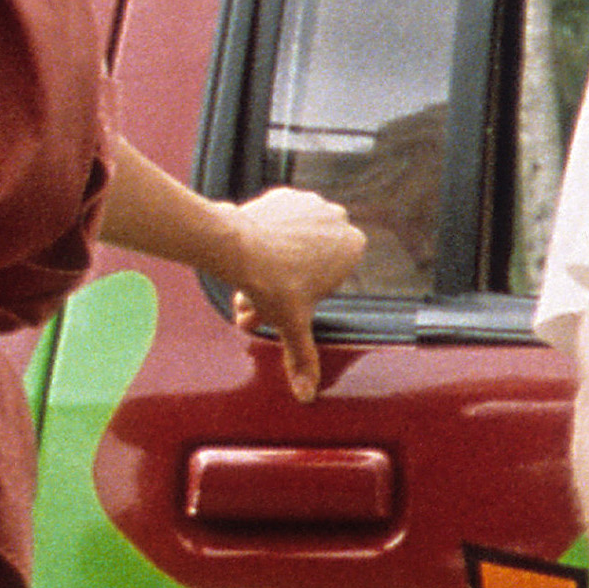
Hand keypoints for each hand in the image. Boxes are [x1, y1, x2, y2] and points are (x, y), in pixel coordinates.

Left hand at [212, 185, 366, 400]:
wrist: (235, 246)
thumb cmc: (271, 281)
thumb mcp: (292, 324)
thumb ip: (303, 358)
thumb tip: (306, 393)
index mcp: (353, 246)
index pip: (331, 278)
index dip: (306, 295)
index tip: (287, 301)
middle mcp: (338, 219)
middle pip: (310, 260)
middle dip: (284, 282)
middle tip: (260, 300)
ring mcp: (311, 203)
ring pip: (293, 240)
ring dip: (273, 260)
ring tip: (248, 282)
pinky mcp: (284, 194)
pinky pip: (278, 221)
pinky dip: (265, 236)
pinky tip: (249, 253)